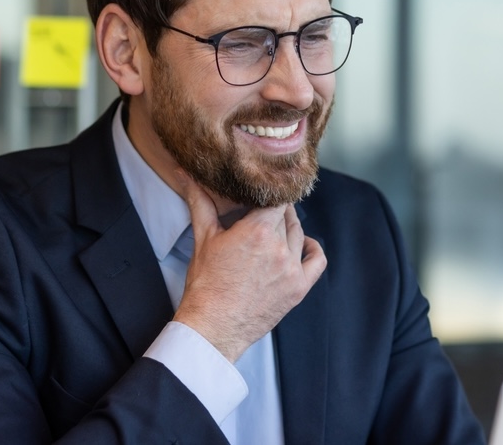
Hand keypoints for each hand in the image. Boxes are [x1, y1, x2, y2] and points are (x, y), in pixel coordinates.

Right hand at [171, 173, 326, 361]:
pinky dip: (312, 249)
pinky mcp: (299, 288)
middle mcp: (279, 247)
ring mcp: (292, 269)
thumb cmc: (205, 285)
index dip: (270, 191)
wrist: (212, 327)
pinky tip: (301, 245)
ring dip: (288, 228)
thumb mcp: (203, 238)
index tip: (262, 190)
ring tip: (272, 229)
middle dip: (274, 210)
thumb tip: (184, 174)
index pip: (275, 197)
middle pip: (286, 215)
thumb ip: (199, 201)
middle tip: (261, 210)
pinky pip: (317, 261)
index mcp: (257, 231)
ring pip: (298, 234)